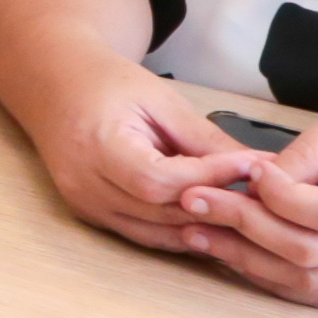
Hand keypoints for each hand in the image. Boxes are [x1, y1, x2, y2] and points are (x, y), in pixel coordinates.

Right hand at [24, 53, 271, 258]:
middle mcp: (84, 184)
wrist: (56, 87)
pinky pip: (143, 234)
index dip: (209, 178)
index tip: (252, 167)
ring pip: (155, 233)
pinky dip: (179, 231)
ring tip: (244, 213)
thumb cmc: (106, 84)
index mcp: (97, 145)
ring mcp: (85, 205)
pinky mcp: (91, 215)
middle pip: (160, 213)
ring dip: (202, 227)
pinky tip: (212, 221)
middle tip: (261, 197)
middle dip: (215, 207)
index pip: (160, 179)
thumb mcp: (160, 100)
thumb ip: (205, 138)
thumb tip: (257, 165)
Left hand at [180, 102, 317, 313]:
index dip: (280, 197)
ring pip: (309, 283)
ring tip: (199, 235)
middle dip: (243, 228)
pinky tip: (241, 260)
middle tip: (196, 203)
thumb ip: (311, 148)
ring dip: (248, 262)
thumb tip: (259, 178)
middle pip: (309, 252)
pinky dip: (279, 283)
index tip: (248, 170)